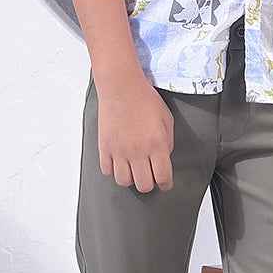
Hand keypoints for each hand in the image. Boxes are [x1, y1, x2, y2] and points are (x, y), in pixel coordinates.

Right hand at [95, 75, 174, 191]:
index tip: (165, 183)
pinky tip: (119, 162)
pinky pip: (107, 171)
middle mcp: (138, 152)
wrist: (122, 87)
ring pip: (124, 181)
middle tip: (149, 175)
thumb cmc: (145, 99)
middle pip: (144, 185)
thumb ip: (167, 143)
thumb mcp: (166, 120)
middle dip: (149, 183)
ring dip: (131, 178)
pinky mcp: (105, 147)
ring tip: (133, 169)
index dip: (165, 183)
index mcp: (156, 145)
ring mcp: (119, 151)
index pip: (163, 177)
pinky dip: (113, 170)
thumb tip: (163, 158)